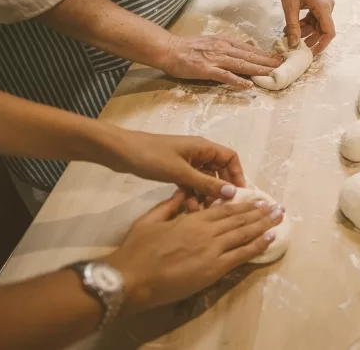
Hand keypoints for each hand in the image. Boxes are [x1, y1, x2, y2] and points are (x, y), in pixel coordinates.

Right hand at [105, 191, 283, 314]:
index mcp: (192, 219)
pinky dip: (258, 245)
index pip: (224, 209)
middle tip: (277, 207)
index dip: (243, 204)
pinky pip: (241, 254)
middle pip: (239, 220)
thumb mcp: (150, 220)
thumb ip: (169, 205)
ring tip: (280, 217)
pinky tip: (271, 237)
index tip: (257, 200)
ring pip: (244, 234)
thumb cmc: (137, 250)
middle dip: (260, 212)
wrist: (130, 277)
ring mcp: (212, 250)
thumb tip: (182, 192)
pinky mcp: (213, 268)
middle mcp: (206, 231)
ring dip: (264, 224)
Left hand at [109, 131, 245, 198]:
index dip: (237, 175)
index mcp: (203, 148)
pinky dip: (191, 194)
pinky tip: (187, 208)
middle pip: (218, 170)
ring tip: (200, 211)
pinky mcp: (174, 170)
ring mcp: (185, 161)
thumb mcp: (181, 172)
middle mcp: (198, 153)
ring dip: (204, 194)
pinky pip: (190, 182)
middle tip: (220, 208)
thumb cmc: (153, 157)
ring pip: (203, 179)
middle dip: (220, 189)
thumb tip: (232, 192)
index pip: (230, 158)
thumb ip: (206, 183)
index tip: (238, 194)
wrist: (121, 152)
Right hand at [158, 35, 282, 89]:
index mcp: (225, 42)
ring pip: (241, 65)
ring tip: (272, 74)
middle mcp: (223, 49)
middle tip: (284, 66)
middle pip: (250, 56)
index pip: (250, 49)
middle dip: (268, 62)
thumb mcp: (214, 40)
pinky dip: (237, 80)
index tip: (280, 58)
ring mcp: (215, 59)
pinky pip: (224, 76)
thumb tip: (251, 44)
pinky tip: (248, 85)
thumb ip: (232, 44)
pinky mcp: (206, 69)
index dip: (266, 54)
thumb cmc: (189, 47)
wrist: (168, 48)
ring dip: (258, 70)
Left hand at [268, 0, 334, 54]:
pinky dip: (305, 23)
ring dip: (306, 31)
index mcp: (323, 6)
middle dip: (310, 38)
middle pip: (323, 29)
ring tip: (290, 34)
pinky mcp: (319, 1)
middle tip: (296, 45)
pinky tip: (293, 26)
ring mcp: (324, 3)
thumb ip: (293, 26)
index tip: (312, 53)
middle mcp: (327, 5)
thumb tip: (294, 44)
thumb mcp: (289, 6)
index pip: (329, 31)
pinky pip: (315, 17)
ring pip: (318, 24)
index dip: (322, 44)